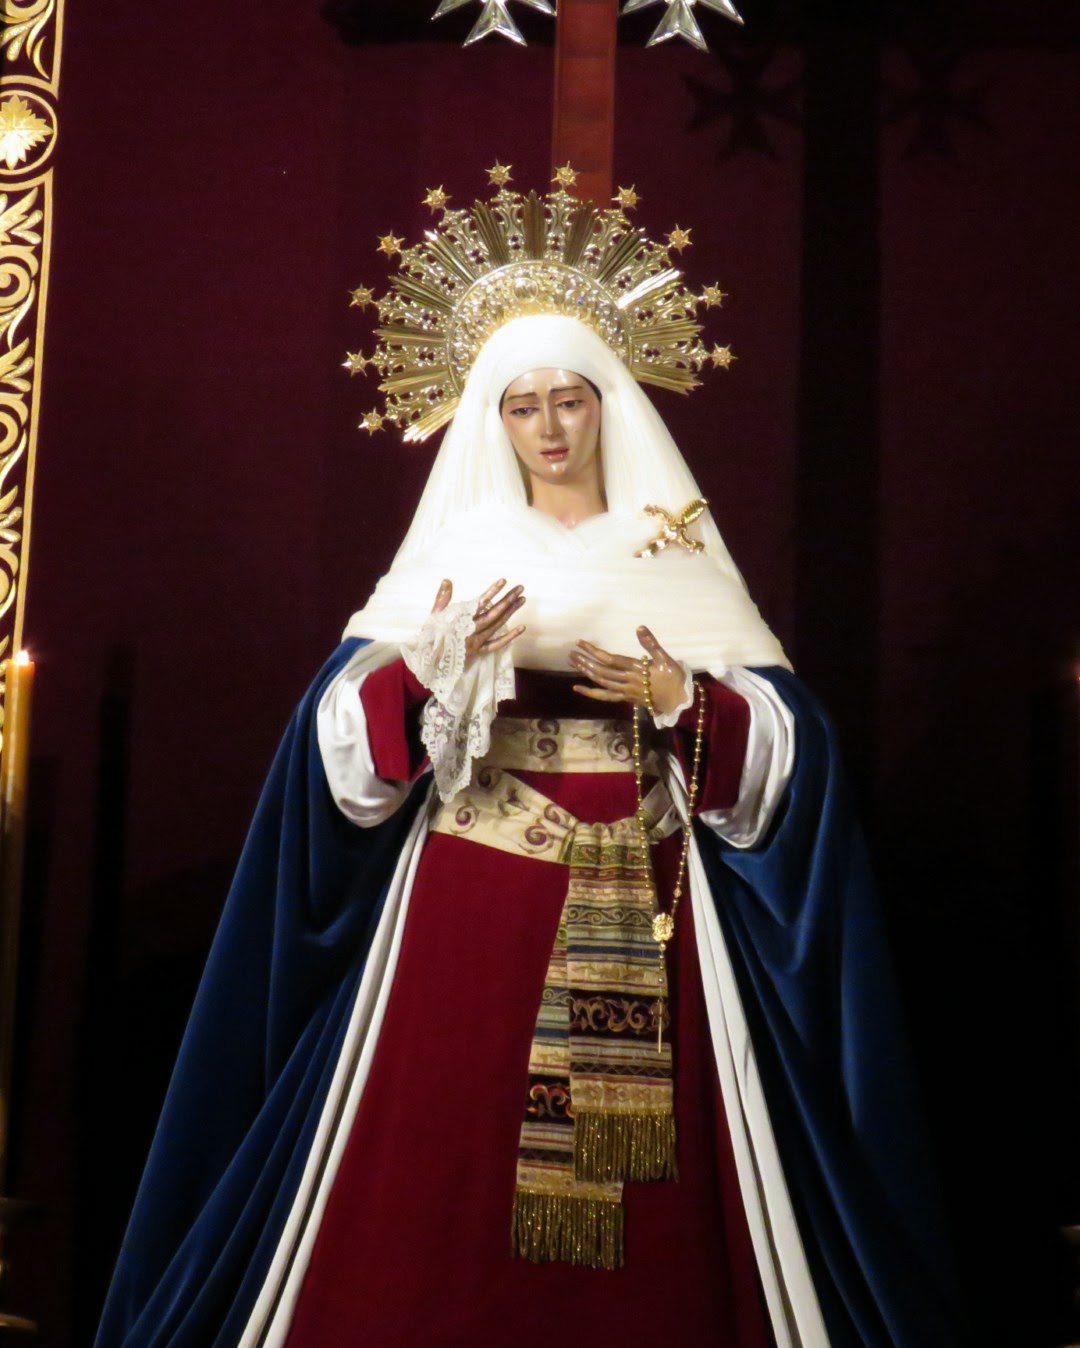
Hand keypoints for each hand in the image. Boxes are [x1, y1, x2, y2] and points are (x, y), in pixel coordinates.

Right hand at [431, 577, 525, 669]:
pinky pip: (496, 644)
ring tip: (522, 599)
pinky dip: (509, 637)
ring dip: (510, 612)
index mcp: (461, 619)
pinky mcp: (478, 652)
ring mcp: (476, 642)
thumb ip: (442, 598)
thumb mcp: (434, 615)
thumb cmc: (431, 636)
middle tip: (520, 588)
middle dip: (508, 599)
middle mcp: (471, 630)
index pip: (480, 602)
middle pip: (493, 613)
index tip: (504, 581)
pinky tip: (521, 627)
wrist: (429, 661)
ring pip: (497, 625)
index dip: (492, 591)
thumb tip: (447, 580)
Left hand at [568, 626, 687, 716]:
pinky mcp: (625, 698)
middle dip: (585, 661)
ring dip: (586, 672)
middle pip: (601, 671)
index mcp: (636, 669)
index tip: (581, 643)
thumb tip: (639, 627)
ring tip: (573, 663)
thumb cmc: (673, 678)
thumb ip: (651, 644)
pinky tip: (578, 688)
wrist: (678, 702)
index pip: (610, 659)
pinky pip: (605, 696)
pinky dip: (590, 692)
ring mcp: (624, 691)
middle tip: (571, 653)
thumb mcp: (665, 659)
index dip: (594, 651)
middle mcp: (627, 681)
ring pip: (601, 682)